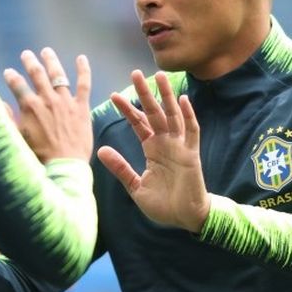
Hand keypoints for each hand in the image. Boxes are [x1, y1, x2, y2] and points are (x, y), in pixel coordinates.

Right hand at [3, 48, 91, 162]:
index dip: (11, 77)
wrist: (64, 166)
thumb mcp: (16, 139)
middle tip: (26, 55)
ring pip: (57, 74)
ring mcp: (65, 101)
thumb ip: (6, 120)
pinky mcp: (81, 107)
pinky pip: (83, 84)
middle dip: (30, 62)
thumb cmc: (38, 157)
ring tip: (46, 52)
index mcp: (29, 107)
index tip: (8, 72)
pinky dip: (83, 69)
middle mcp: (46, 99)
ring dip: (51, 61)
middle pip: (36, 74)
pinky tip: (81, 58)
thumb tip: (0, 103)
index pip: (17, 85)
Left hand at [96, 70, 209, 232]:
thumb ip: (120, 168)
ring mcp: (180, 147)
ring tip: (159, 77)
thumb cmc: (163, 204)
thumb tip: (100, 150)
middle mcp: (166, 143)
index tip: (113, 95)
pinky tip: (183, 100)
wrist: (185, 219)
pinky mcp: (192, 154)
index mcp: (152, 149)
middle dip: (145, 93)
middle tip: (136, 73)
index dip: (127, 109)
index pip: (138, 123)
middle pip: (154, 113)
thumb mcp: (135, 186)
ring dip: (166, 96)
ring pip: (173, 116)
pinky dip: (188, 115)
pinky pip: (192, 131)